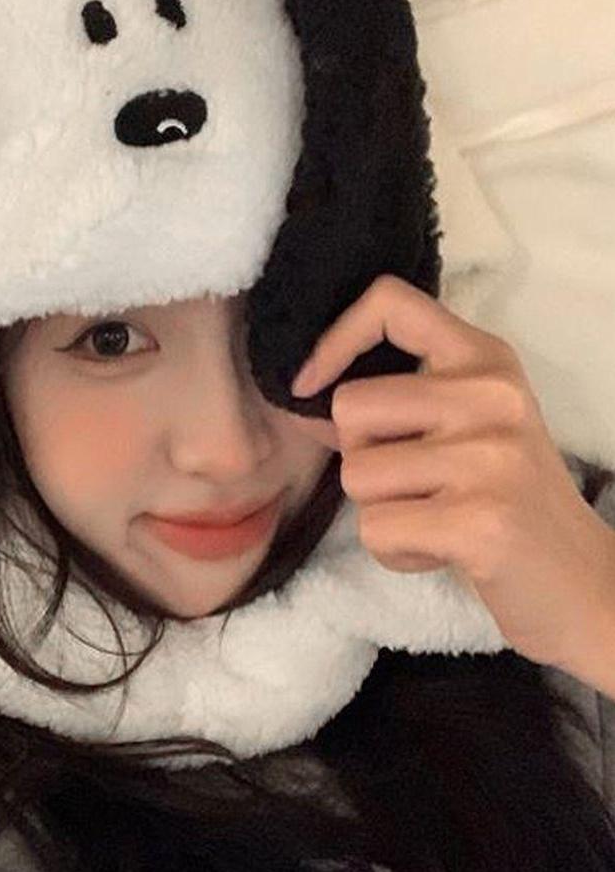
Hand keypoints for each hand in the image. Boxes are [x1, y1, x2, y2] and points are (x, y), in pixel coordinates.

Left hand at [284, 273, 614, 673]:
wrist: (582, 583)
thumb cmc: (505, 499)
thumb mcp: (466, 424)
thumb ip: (398, 400)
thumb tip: (303, 394)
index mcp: (484, 358)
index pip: (389, 302)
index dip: (334, 340)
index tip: (310, 383)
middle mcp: (490, 395)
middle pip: (349, 406)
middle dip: (361, 456)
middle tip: (417, 483)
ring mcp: (489, 457)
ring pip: (355, 474)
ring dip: (380, 510)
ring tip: (435, 518)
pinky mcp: (480, 521)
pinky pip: (375, 529)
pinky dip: (395, 551)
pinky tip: (444, 549)